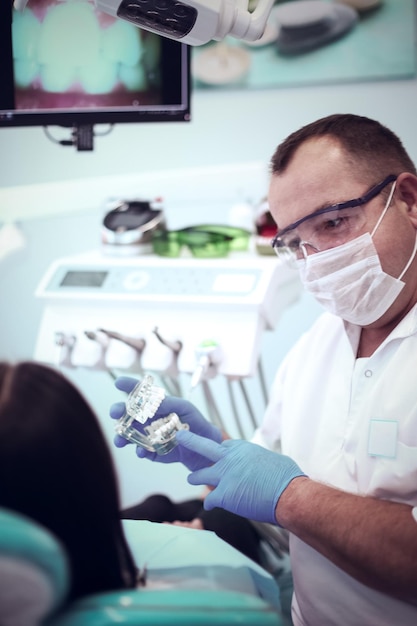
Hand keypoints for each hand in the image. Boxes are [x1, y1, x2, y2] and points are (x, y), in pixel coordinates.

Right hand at [109, 376, 222, 470]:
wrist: (203, 446)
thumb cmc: (195, 421)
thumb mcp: (185, 408)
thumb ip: (170, 403)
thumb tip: (154, 402)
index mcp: (155, 405)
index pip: (139, 393)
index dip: (129, 386)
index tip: (119, 382)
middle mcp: (147, 419)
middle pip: (127, 413)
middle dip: (118, 411)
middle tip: (115, 412)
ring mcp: (147, 435)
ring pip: (128, 434)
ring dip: (121, 436)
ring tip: (120, 440)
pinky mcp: (151, 451)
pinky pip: (141, 451)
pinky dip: (139, 451)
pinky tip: (141, 452)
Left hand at [176, 430, 305, 523]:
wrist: (289, 495)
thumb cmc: (287, 478)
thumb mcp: (272, 459)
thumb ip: (259, 460)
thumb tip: (262, 465)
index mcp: (243, 449)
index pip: (224, 445)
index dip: (220, 450)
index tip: (218, 452)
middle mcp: (230, 459)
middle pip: (204, 446)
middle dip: (190, 441)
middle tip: (180, 437)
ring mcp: (225, 476)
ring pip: (200, 475)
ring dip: (195, 477)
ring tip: (191, 478)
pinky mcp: (223, 495)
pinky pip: (209, 498)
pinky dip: (209, 502)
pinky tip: (209, 505)